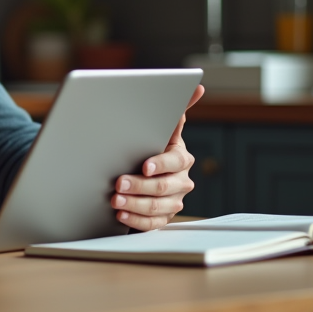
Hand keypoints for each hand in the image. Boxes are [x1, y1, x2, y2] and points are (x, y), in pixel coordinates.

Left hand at [111, 84, 204, 230]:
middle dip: (140, 185)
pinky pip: (151, 224)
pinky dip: (135, 220)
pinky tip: (120, 215)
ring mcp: (173, 202)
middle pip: (164, 187)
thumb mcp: (162, 131)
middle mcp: (181, 181)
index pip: (175, 162)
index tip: (145, 165)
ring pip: (156, 207)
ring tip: (115, 200)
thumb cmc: (152, 148)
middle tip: (118, 183)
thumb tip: (197, 87)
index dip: (160, 164)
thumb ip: (176, 113)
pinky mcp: (163, 218)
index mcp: (181, 158)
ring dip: (134, 205)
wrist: (148, 174)